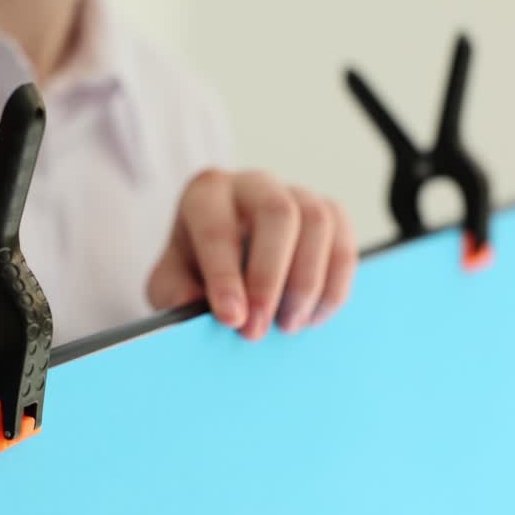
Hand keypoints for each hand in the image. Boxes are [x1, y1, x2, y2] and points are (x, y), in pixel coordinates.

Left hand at [147, 169, 356, 340]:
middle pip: (278, 214)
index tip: (232, 319)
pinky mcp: (330, 213)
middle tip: (259, 330)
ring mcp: (296, 193)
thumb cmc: (195, 272)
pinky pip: (344, 242)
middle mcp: (253, 184)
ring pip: (317, 223)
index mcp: (206, 194)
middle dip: (270, 279)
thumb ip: (175, 293)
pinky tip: (314, 317)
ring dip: (307, 283)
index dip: (226, 277)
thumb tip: (194, 306)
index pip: (218, 229)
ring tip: (288, 326)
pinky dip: (334, 286)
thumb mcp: (171, 284)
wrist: (227, 267)